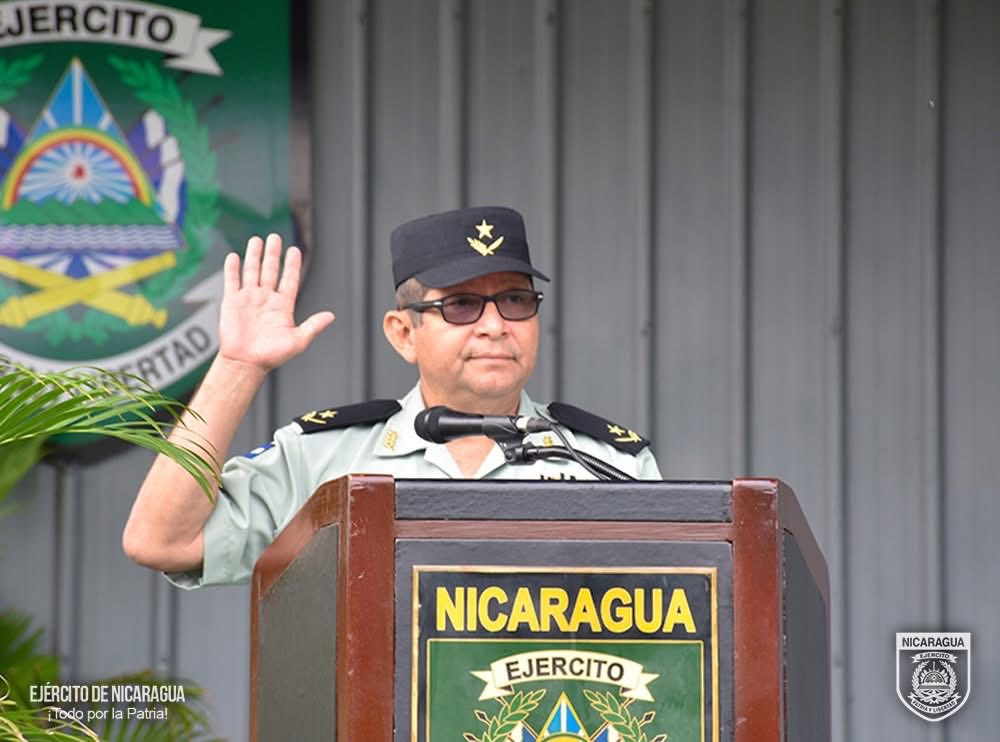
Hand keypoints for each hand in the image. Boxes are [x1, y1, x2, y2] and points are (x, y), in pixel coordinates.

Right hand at [218, 234, 334, 370]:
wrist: (246, 363)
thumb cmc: (271, 355)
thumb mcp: (298, 340)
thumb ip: (313, 326)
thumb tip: (330, 316)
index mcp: (282, 306)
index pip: (289, 280)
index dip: (292, 265)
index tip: (295, 250)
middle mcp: (266, 299)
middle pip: (270, 271)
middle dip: (273, 254)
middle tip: (275, 237)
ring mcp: (249, 299)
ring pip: (252, 271)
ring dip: (254, 255)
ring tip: (257, 240)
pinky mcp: (232, 302)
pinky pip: (232, 281)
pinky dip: (232, 269)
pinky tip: (234, 256)